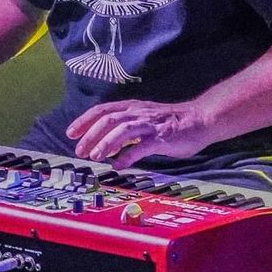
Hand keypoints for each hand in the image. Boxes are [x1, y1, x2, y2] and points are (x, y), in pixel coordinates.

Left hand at [66, 99, 215, 167]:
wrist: (200, 120)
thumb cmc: (171, 122)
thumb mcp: (144, 118)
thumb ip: (126, 127)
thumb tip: (106, 143)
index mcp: (132, 107)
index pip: (102, 110)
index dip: (84, 121)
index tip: (70, 133)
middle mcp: (138, 112)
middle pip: (107, 119)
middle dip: (90, 135)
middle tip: (79, 151)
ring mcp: (150, 124)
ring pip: (121, 130)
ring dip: (105, 143)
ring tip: (95, 157)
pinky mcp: (161, 138)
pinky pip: (141, 147)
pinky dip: (127, 156)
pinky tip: (119, 165)